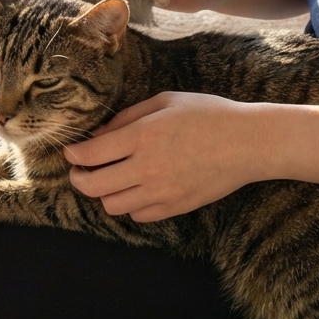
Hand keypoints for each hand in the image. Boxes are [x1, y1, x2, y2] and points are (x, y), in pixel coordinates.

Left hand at [64, 92, 262, 220]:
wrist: (248, 143)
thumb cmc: (208, 114)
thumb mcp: (164, 102)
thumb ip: (127, 118)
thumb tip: (97, 136)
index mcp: (142, 136)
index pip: (90, 154)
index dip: (73, 153)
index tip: (70, 150)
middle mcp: (147, 167)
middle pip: (93, 186)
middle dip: (78, 178)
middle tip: (79, 170)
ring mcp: (162, 192)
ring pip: (113, 206)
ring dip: (104, 193)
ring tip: (110, 179)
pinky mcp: (176, 207)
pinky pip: (139, 216)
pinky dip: (131, 205)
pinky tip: (137, 188)